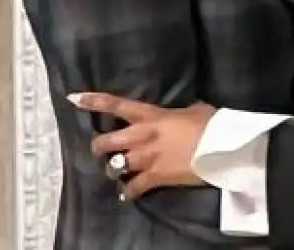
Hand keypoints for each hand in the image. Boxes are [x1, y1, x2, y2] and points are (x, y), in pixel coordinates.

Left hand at [69, 92, 215, 200]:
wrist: (219, 147)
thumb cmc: (209, 123)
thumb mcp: (193, 110)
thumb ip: (180, 112)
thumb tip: (182, 113)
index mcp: (151, 115)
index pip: (116, 105)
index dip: (94, 101)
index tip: (74, 98)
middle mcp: (142, 136)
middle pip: (106, 142)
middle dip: (99, 146)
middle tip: (99, 148)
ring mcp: (147, 158)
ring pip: (115, 166)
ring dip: (114, 169)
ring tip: (116, 171)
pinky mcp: (155, 177)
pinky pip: (133, 188)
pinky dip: (128, 192)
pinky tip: (127, 195)